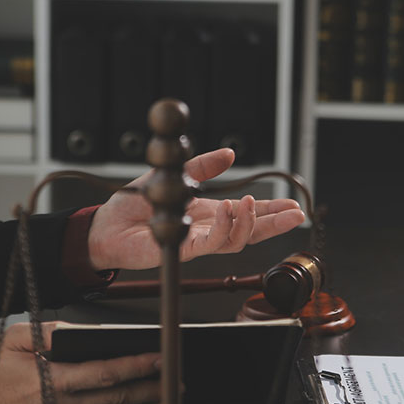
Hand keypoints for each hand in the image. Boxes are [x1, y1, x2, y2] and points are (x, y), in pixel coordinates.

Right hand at [0, 322, 160, 403]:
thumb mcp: (14, 339)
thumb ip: (49, 334)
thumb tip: (82, 334)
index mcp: (51, 381)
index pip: (105, 375)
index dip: (135, 367)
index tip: (158, 360)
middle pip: (117, 400)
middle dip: (151, 391)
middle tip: (176, 383)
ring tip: (166, 398)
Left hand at [86, 148, 305, 270]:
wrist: (107, 225)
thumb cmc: (135, 206)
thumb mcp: (175, 175)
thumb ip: (202, 166)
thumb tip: (230, 153)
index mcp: (208, 214)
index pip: (246, 214)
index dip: (269, 211)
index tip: (292, 205)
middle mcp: (207, 230)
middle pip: (249, 231)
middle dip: (274, 223)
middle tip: (295, 214)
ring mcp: (198, 242)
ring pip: (235, 240)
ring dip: (248, 221)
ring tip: (251, 202)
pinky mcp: (184, 249)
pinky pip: (212, 242)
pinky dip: (225, 226)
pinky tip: (230, 209)